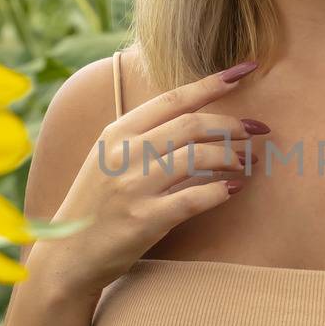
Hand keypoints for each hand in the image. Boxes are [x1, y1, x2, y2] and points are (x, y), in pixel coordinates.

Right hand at [34, 64, 265, 299]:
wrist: (68, 255)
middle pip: (192, 124)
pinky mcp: (144, 220)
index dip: (214, 82)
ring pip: (198, 157)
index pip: (174, 98)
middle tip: (256, 129)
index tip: (246, 70)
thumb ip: (146, 138)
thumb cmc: (97, 204)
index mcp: (118, 132)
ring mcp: (134, 186)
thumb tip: (200, 120)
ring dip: (231, 156)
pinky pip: (194, 198)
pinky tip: (234, 188)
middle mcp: (125, 154)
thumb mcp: (111, 159)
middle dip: (232, 123)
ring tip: (246, 161)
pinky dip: (220, 190)